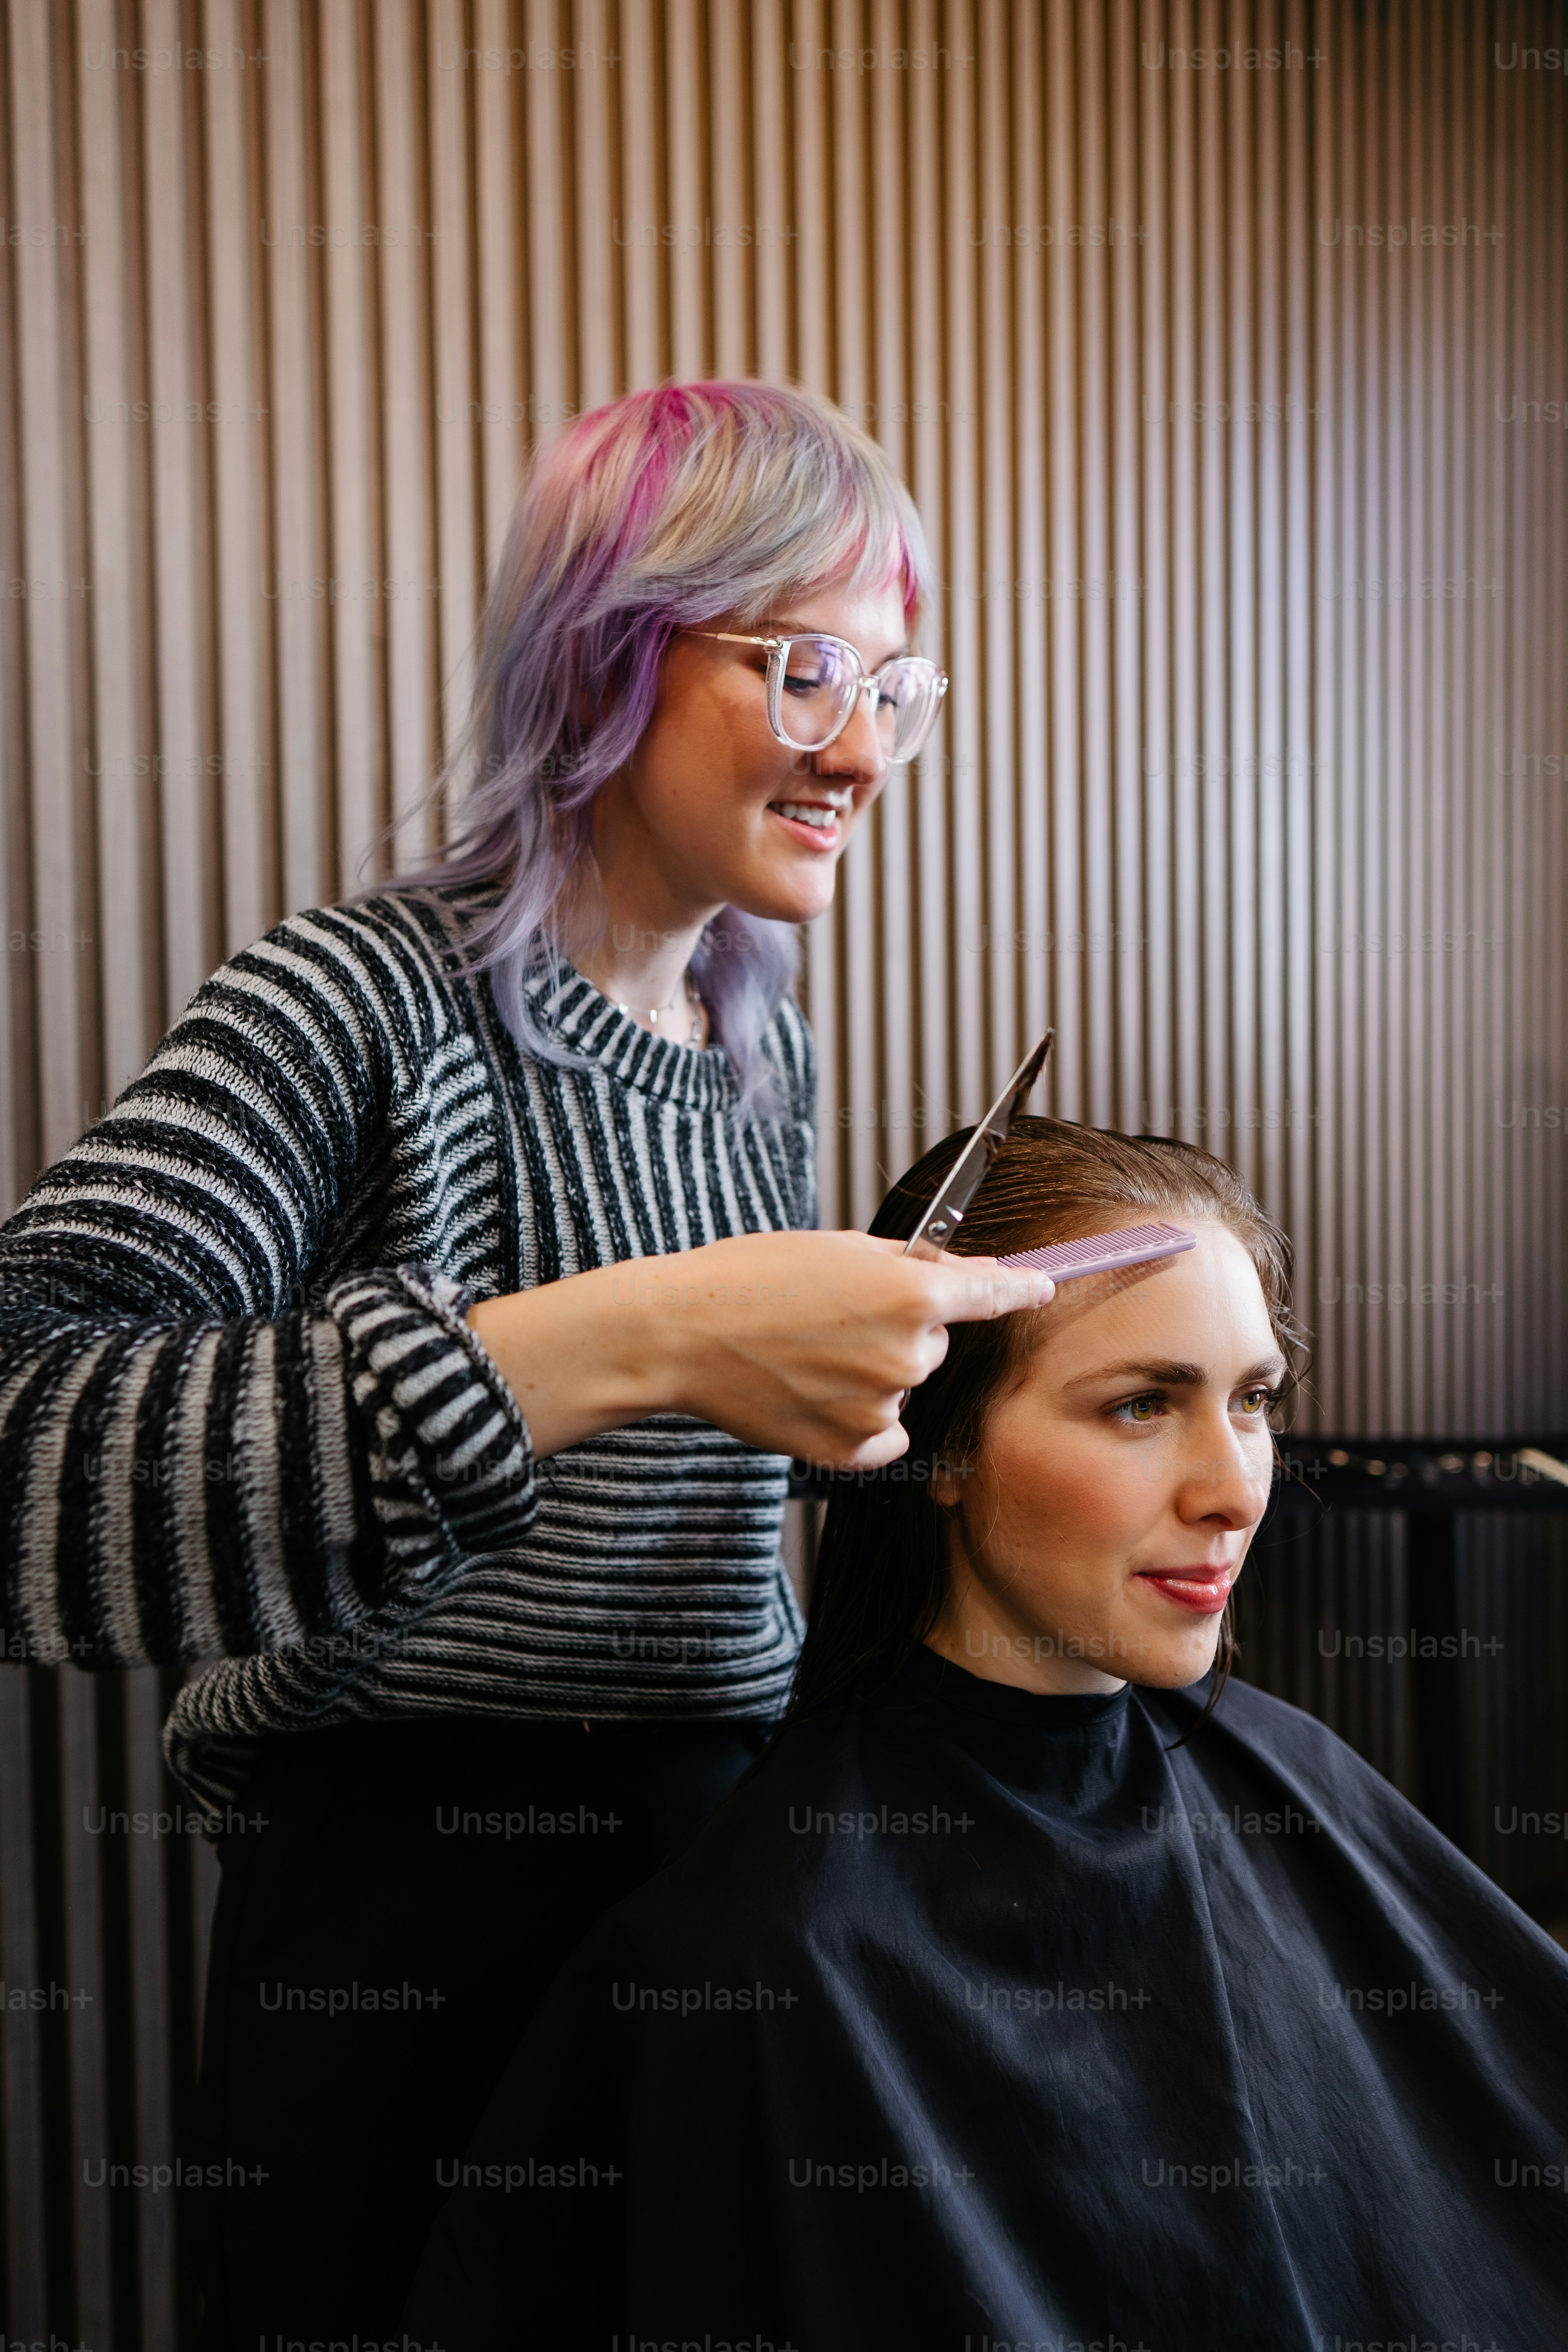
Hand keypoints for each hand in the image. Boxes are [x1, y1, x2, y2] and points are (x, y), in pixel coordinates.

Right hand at [466, 1231, 1053, 1468]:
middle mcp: (908, 1354)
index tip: (1043, 1288)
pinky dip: (857, 1420)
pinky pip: (884, 1435)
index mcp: (912, 1293)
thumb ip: (912, 1264)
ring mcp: (882, 1408)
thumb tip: (966, 1274)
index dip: (1022, 1290)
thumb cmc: (752, 1278)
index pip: (995, 1294)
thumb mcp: (839, 1247)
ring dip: (872, 1375)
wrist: (681, 1333)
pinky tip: (809, 1394)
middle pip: (936, 1345)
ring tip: (806, 1354)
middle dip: (899, 1330)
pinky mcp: (852, 1449)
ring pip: (904, 1389)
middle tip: (832, 1317)